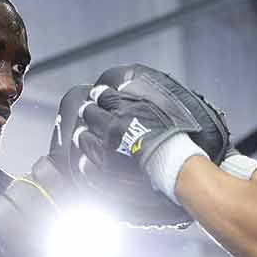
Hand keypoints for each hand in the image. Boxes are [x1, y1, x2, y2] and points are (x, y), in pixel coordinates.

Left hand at [76, 64, 231, 203]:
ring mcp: (106, 148)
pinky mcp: (106, 168)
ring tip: (83, 134)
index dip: (99, 95)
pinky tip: (85, 158)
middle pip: (89, 114)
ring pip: (83, 137)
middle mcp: (110, 126)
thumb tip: (126, 88)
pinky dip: (84, 161)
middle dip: (88, 111)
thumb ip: (139, 95)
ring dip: (83, 134)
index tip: (97, 95)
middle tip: (87, 110)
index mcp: (122, 108)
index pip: (102, 96)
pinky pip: (86, 165)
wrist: (173, 159)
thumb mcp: (159, 104)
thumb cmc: (172, 133)